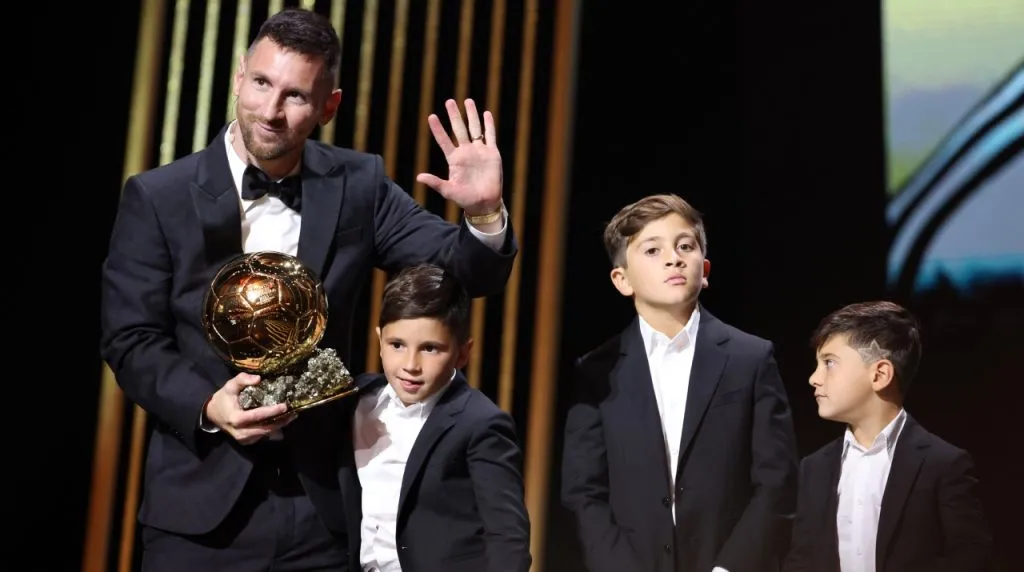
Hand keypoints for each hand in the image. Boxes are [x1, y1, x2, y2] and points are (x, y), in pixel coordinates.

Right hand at [204, 373, 295, 444]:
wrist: (212, 415)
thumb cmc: (223, 399)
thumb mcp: (230, 386)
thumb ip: (242, 379)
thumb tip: (259, 379)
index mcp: (236, 419)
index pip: (257, 416)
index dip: (271, 411)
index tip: (284, 406)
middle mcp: (240, 432)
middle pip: (265, 428)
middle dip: (280, 421)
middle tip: (294, 413)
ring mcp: (244, 439)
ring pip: (266, 434)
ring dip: (279, 426)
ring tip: (291, 417)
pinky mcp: (247, 442)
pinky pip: (263, 437)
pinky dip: (273, 430)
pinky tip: (282, 421)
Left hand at [416, 98, 502, 214]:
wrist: (484, 203)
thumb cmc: (465, 199)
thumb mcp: (448, 191)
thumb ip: (435, 183)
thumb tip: (419, 177)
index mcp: (454, 159)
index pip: (444, 140)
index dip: (438, 129)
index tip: (431, 116)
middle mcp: (466, 152)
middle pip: (459, 129)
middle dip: (454, 115)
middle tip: (449, 101)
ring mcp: (479, 151)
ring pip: (475, 128)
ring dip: (472, 115)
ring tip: (468, 101)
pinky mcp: (492, 154)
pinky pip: (490, 136)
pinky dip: (489, 125)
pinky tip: (486, 114)